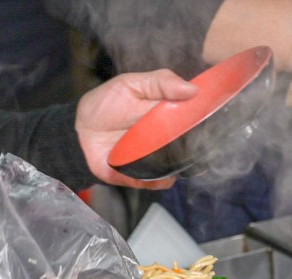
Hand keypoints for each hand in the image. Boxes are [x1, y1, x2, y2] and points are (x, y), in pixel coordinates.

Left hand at [75, 70, 197, 188]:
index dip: (207, 119)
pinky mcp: (144, 176)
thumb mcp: (132, 84)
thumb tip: (194, 90)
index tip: (212, 117)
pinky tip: (161, 173)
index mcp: (170, 114)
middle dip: (197, 143)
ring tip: (170, 151)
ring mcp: (157, 158)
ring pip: (180, 164)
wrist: (80, 131)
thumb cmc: (106, 104)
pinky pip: (161, 182)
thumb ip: (161, 82)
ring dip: (181, 161)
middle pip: (192, 144)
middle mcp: (167, 138)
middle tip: (188, 135)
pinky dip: (163, 180)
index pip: (197, 119)